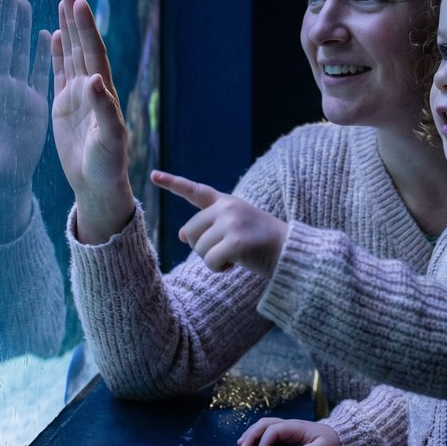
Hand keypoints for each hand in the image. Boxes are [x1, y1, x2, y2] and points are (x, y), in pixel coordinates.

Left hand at [0, 0, 49, 236]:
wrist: (0, 183)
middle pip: (2, 44)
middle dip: (5, 18)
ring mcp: (16, 93)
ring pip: (20, 53)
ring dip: (22, 29)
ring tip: (26, 2)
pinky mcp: (34, 104)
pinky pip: (39, 73)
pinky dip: (42, 54)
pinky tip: (46, 34)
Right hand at [52, 0, 134, 241]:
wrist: (97, 185)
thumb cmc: (107, 166)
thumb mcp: (108, 141)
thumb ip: (103, 110)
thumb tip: (94, 79)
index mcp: (102, 94)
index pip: (93, 53)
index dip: (86, 28)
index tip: (78, 2)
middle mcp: (92, 89)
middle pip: (83, 46)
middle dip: (76, 18)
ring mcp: (78, 96)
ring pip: (71, 54)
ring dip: (67, 28)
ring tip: (62, 1)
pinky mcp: (65, 106)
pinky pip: (59, 72)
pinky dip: (56, 52)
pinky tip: (52, 35)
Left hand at [150, 170, 287, 275]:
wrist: (293, 252)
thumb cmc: (264, 244)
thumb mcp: (237, 228)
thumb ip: (210, 226)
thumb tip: (180, 234)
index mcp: (227, 202)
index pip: (196, 191)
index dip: (173, 183)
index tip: (153, 175)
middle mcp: (227, 208)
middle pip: (189, 232)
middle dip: (201, 248)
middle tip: (224, 252)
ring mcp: (231, 223)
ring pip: (198, 249)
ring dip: (212, 260)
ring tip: (235, 257)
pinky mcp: (236, 241)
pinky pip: (210, 261)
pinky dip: (219, 269)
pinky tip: (235, 266)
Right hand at [238, 417, 341, 445]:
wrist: (337, 440)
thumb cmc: (330, 444)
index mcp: (295, 427)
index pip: (274, 430)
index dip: (264, 442)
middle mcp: (288, 425)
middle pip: (264, 424)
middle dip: (251, 435)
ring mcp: (285, 429)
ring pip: (263, 425)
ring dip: (250, 434)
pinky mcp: (284, 436)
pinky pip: (266, 432)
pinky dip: (255, 436)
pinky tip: (248, 444)